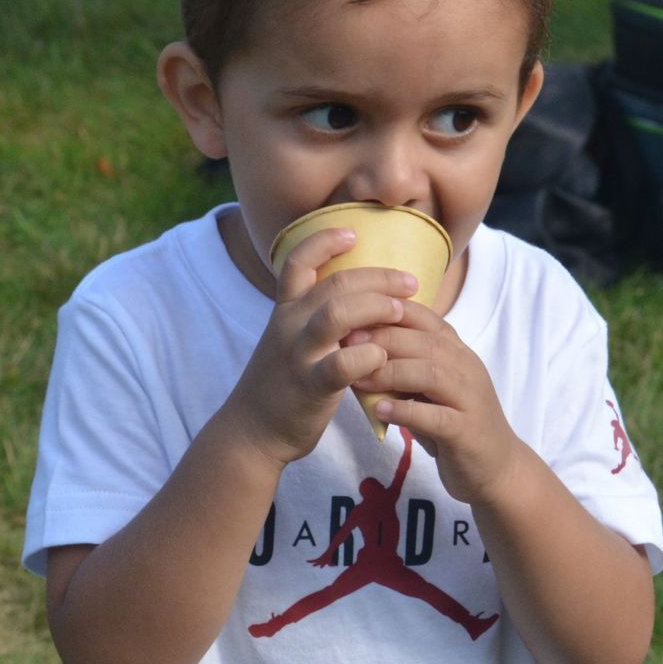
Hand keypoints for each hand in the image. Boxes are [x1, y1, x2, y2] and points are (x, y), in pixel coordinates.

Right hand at [223, 227, 418, 467]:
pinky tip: (383, 356)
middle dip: (378, 277)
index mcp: (285, 310)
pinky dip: (369, 356)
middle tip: (410, 283)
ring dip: (377, 307)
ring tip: (402, 311)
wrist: (252, 431)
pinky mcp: (310, 387)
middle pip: (335, 283)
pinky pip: (342, 364)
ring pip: (337, 314)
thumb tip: (361, 295)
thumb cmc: (282, 383)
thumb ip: (315, 316)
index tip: (354, 233)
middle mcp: (288, 325)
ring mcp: (298, 355)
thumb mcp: (289, 339)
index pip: (298, 261)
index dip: (325, 240)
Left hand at [348, 303, 520, 505]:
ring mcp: (471, 399)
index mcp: (458, 353)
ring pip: (431, 373)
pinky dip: (406, 412)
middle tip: (347, 342)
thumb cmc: (454, 423)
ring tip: (359, 377)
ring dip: (391, 372)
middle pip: (426, 341)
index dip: (391, 311)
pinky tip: (380, 412)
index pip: (426, 318)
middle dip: (384, 339)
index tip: (355, 312)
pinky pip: (436, 417)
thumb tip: (357, 351)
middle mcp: (468, 368)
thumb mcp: (430, 390)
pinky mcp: (468, 431)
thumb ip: (404, 369)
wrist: (497, 468)